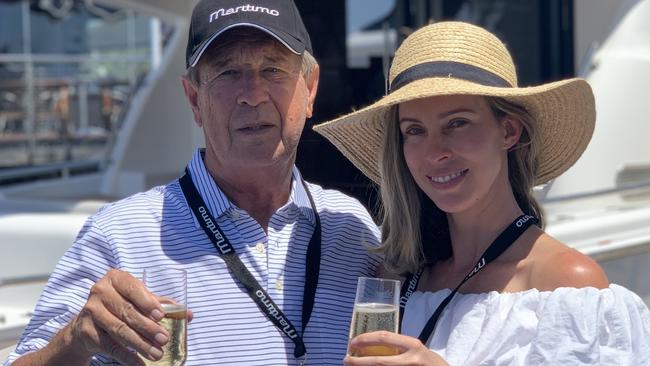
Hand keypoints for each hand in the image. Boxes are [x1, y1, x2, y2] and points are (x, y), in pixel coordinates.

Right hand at [66, 269, 186, 364]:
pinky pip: (109, 346)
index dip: (147, 302)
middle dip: (148, 327)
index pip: (133, 288)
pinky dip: (126, 356)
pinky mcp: (86, 331)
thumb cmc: (120, 306)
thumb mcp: (138, 300)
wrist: (87, 324)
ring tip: (157, 353)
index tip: (161, 316)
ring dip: (140, 344)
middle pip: (128, 312)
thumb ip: (161, 304)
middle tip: (164, 339)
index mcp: (115, 278)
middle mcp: (100, 291)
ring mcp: (91, 311)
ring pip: (119, 329)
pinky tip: (139, 363)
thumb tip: (188, 315)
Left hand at [344, 331, 448, 365]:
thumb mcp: (419, 350)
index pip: (384, 338)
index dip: (365, 339)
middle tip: (346, 359)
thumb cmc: (432, 363)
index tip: (353, 342)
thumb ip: (401, 347)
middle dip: (358, 361)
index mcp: (413, 345)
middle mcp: (411, 360)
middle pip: (378, 361)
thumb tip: (376, 344)